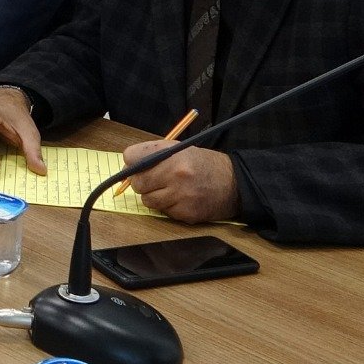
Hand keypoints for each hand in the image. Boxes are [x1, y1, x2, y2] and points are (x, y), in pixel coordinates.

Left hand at [121, 142, 240, 223]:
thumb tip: (128, 165)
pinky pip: (163, 212)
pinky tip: (181, 199)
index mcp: (172, 154)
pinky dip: (168, 207)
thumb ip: (153, 154)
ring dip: (154, 196)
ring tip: (169, 189)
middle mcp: (176, 174)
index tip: (136, 165)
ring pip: (147, 200)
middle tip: (153, 180)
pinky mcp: (185, 213)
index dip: (132, 162)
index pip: (133, 157)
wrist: (235, 184)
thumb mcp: (180, 149)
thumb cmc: (204, 164)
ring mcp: (181, 196)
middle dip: (141, 182)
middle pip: (138, 182)